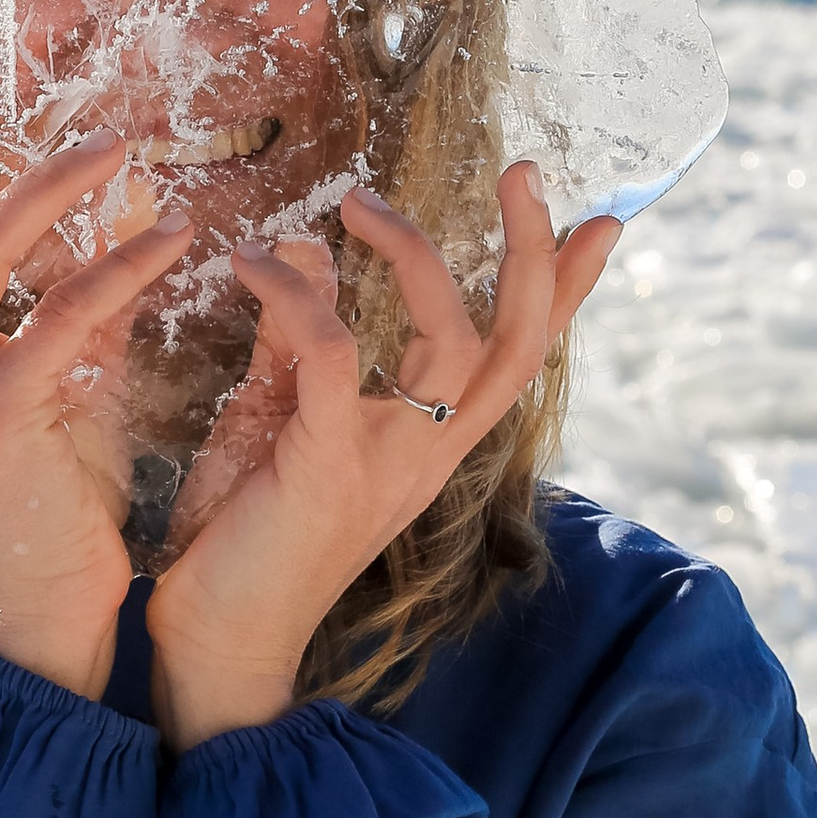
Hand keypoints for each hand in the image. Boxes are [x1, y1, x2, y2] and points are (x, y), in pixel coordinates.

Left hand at [143, 168, 619, 747]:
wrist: (217, 645)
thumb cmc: (246, 538)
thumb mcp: (287, 422)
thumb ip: (303, 345)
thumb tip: (308, 249)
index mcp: (432, 446)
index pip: (520, 359)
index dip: (566, 291)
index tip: (600, 221)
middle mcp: (430, 454)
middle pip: (520, 344)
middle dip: (534, 253)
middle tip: (525, 172)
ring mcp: (388, 462)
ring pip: (452, 340)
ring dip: (415, 254)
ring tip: (360, 201)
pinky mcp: (327, 465)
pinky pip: (334, 351)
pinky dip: (296, 293)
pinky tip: (253, 262)